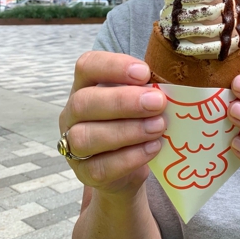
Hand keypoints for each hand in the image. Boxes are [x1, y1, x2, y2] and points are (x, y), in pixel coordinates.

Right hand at [59, 51, 166, 197]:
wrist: (129, 164)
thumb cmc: (136, 119)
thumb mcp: (140, 100)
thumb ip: (147, 90)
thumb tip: (167, 88)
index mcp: (86, 85)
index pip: (87, 66)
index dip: (113, 66)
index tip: (144, 72)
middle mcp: (73, 113)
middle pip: (83, 102)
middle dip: (123, 101)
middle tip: (157, 102)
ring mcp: (72, 144)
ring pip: (86, 137)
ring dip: (127, 131)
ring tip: (159, 126)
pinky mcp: (84, 173)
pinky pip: (101, 167)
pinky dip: (131, 157)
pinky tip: (153, 147)